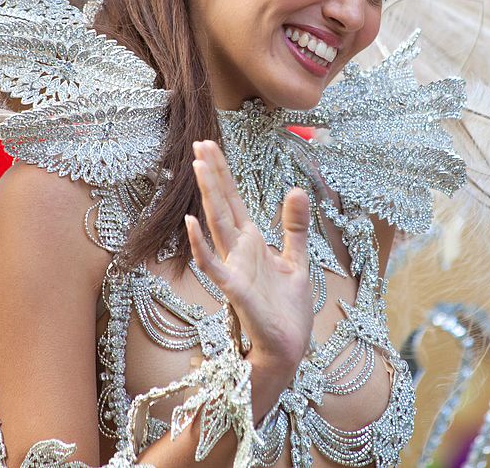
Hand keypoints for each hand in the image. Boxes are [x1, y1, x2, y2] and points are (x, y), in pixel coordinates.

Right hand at [185, 140, 312, 375]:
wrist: (288, 347)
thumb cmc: (287, 309)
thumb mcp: (297, 259)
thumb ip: (294, 226)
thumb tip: (296, 189)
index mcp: (251, 242)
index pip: (234, 201)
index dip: (222, 173)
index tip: (209, 145)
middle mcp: (238, 251)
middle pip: (222, 205)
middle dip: (212, 174)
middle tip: (199, 142)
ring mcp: (234, 268)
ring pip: (216, 225)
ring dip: (207, 196)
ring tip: (197, 167)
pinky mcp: (234, 289)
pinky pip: (213, 264)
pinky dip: (201, 244)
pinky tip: (192, 223)